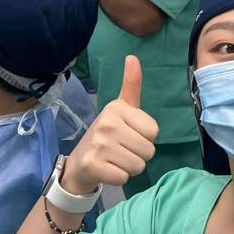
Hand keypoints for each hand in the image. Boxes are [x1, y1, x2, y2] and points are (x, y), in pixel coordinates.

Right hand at [61, 56, 158, 193]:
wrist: (79, 162)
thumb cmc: (107, 134)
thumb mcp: (121, 108)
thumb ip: (131, 85)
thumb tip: (133, 56)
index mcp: (117, 108)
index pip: (154, 132)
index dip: (145, 137)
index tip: (129, 135)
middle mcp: (107, 123)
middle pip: (149, 150)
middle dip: (139, 155)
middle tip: (121, 150)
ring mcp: (99, 144)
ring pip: (138, 166)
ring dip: (129, 167)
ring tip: (115, 159)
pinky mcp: (93, 164)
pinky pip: (124, 177)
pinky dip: (118, 177)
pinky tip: (107, 169)